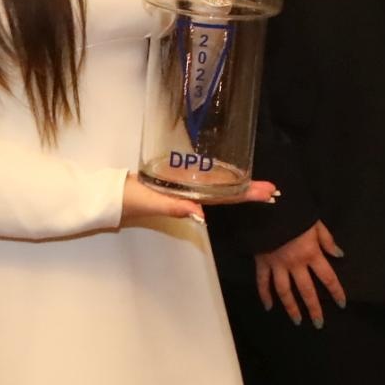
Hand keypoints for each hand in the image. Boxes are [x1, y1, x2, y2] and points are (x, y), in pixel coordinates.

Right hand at [122, 176, 278, 225]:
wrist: (110, 194)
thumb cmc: (130, 200)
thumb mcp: (152, 203)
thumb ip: (174, 207)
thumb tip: (201, 214)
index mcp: (190, 201)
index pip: (226, 198)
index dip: (247, 195)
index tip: (270, 194)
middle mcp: (191, 195)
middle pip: (226, 192)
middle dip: (250, 190)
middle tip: (274, 188)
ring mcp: (184, 187)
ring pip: (217, 185)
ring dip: (237, 183)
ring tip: (258, 181)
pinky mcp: (174, 179)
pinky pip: (201, 177)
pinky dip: (217, 174)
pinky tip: (226, 170)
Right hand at [254, 221, 348, 325]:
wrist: (269, 206)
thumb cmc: (295, 213)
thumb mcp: (316, 224)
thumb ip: (327, 240)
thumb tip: (339, 255)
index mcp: (312, 254)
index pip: (328, 278)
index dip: (336, 291)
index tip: (342, 304)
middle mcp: (296, 264)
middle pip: (307, 291)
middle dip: (314, 309)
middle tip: (318, 323)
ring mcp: (278, 265)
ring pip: (285, 292)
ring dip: (291, 308)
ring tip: (297, 321)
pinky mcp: (262, 263)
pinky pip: (263, 282)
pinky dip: (264, 295)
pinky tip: (269, 306)